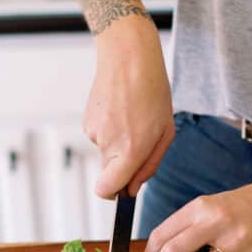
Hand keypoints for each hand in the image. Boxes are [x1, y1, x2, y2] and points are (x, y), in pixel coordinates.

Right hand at [85, 18, 174, 198]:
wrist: (128, 57)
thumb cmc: (153, 92)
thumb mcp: (165, 133)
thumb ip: (149, 166)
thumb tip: (132, 189)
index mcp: (131, 150)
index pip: (107, 190)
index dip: (114, 194)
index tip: (123, 189)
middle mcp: (108, 144)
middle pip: (109, 173)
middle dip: (123, 167)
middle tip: (141, 140)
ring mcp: (94, 132)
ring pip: (106, 154)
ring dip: (119, 144)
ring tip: (133, 118)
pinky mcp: (87, 121)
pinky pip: (101, 137)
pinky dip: (111, 130)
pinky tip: (121, 110)